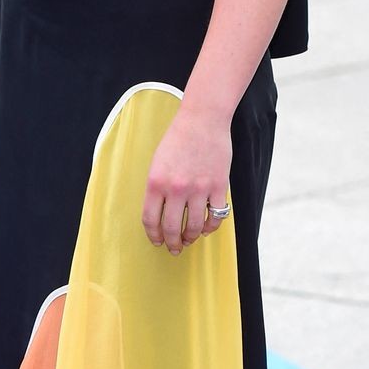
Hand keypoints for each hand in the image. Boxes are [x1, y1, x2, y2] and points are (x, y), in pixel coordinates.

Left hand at [141, 105, 232, 256]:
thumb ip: (157, 189)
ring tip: (189, 240)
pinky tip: (206, 227)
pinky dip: (211, 226)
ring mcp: (199, 188)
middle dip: (172, 243)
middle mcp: (176, 188)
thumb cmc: (178, 140)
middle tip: (174, 248)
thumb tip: (160, 216)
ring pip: (194, 226)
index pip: (151, 220)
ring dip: (191, 238)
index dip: (153, 236)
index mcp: (156, 182)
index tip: (157, 241)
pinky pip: (215, 216)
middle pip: (172, 228)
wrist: (202, 120)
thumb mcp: (157, 163)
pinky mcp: (218, 186)